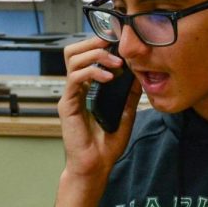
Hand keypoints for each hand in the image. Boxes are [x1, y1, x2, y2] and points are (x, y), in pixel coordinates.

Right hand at [58, 36, 141, 179]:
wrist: (95, 166)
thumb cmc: (106, 145)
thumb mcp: (126, 114)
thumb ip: (130, 94)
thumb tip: (139, 74)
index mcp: (87, 88)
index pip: (87, 56)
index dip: (100, 43)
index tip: (119, 40)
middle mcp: (76, 88)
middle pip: (73, 51)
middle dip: (94, 42)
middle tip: (114, 43)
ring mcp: (70, 95)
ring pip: (72, 59)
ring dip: (96, 55)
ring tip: (115, 62)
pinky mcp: (68, 104)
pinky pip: (75, 79)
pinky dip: (93, 73)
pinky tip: (109, 78)